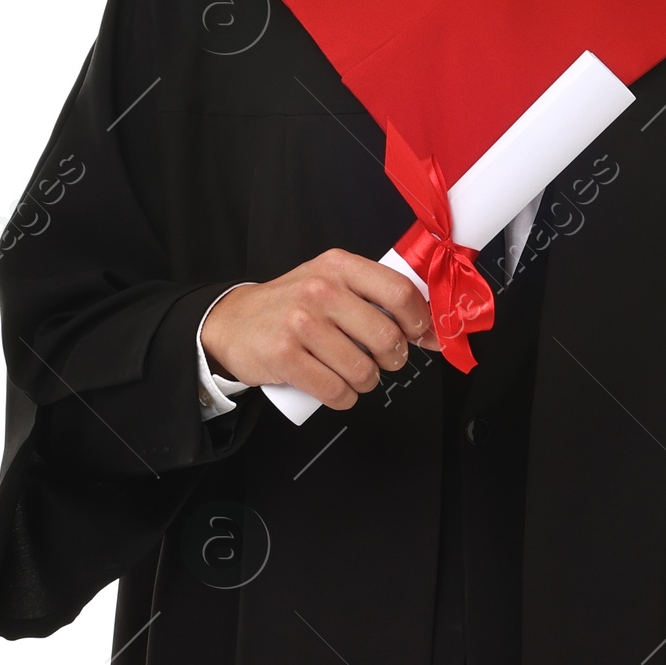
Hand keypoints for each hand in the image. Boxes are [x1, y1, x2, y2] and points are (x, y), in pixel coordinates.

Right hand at [201, 250, 438, 409]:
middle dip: (393, 359)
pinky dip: (343, 398)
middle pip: (386, 337)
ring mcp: (301, 323)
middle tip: (382, 360)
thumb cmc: (292, 306)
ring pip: (363, 370)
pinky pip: (336, 391)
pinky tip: (336, 389)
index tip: (419, 335)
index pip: (399, 291)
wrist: (233, 322)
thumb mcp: (331, 282)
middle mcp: (320, 290)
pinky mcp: (284, 356)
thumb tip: (432, 332)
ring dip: (366, 382)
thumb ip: (376, 297)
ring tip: (352, 373)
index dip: (419, 320)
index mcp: (339, 266)